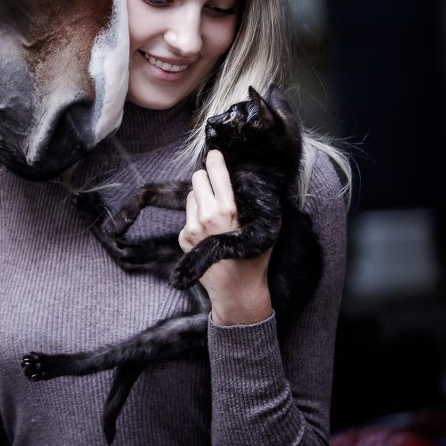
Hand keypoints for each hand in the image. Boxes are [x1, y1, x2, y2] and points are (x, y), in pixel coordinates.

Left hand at [179, 150, 271, 325]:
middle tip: (217, 187)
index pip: (215, 174)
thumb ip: (254, 205)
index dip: (215, 161)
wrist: (236, 291)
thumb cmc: (254, 260)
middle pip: (198, 179)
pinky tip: (209, 231)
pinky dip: (195, 217)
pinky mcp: (183, 238)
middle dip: (207, 180)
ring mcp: (191, 229)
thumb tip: (251, 181)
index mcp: (228, 212)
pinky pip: (187, 216)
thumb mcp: (262, 229)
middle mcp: (206, 217)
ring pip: (191, 196)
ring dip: (201, 198)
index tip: (214, 154)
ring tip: (215, 213)